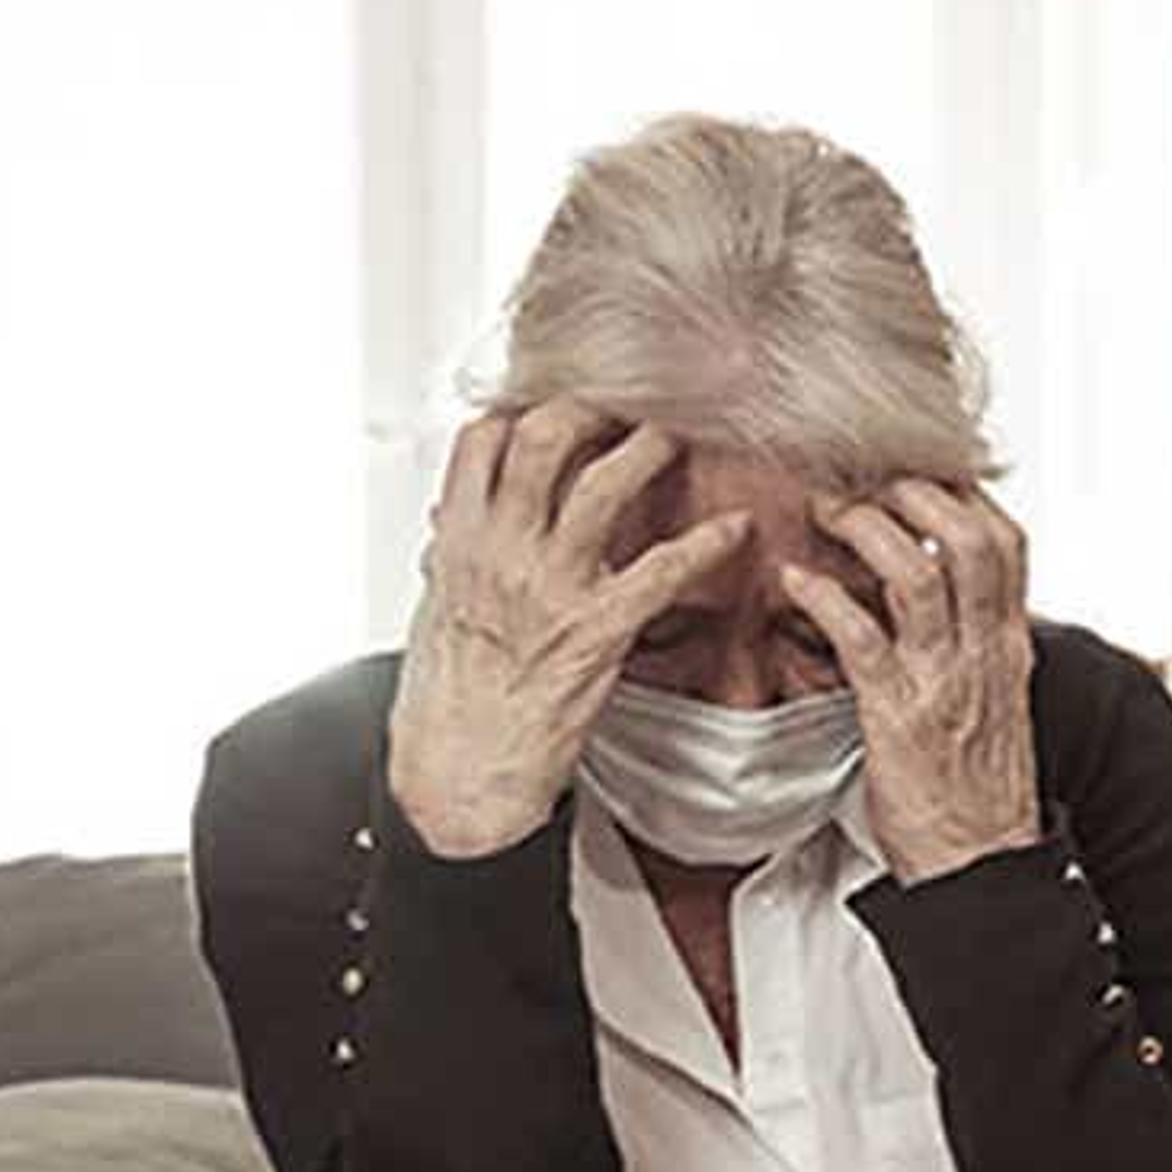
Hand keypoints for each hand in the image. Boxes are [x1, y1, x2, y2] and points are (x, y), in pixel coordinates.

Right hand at [387, 400, 752, 857]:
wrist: (458, 774)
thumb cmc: (448, 699)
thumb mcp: (436, 611)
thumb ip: (452, 558)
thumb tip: (450, 527)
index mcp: (459, 540)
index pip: (483, 439)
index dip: (527, 408)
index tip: (561, 398)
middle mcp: (501, 549)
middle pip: (545, 437)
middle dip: (593, 407)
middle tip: (630, 402)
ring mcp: (549, 585)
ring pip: (603, 484)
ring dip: (650, 450)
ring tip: (680, 437)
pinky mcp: (596, 629)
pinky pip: (661, 570)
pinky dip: (706, 544)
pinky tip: (736, 530)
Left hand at [786, 479, 1041, 882]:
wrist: (981, 866)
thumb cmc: (978, 794)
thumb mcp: (996, 705)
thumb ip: (976, 647)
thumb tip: (945, 606)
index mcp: (1009, 647)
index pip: (1006, 542)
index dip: (963, 494)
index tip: (919, 472)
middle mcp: (984, 653)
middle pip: (971, 536)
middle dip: (917, 492)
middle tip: (868, 482)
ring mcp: (943, 681)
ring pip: (917, 573)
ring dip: (867, 529)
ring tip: (829, 513)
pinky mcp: (898, 715)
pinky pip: (860, 637)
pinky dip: (822, 599)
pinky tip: (794, 582)